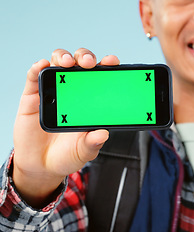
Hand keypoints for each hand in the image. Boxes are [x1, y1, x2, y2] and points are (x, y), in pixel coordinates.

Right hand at [13, 48, 119, 206]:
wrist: (42, 165)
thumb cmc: (68, 154)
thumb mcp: (85, 150)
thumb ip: (93, 142)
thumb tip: (103, 134)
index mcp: (92, 100)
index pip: (102, 76)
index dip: (108, 66)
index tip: (113, 62)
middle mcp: (75, 90)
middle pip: (81, 63)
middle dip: (86, 57)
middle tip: (89, 63)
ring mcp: (54, 91)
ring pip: (58, 63)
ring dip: (64, 57)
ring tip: (67, 63)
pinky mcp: (33, 95)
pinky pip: (34, 76)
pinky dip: (38, 67)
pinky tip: (42, 65)